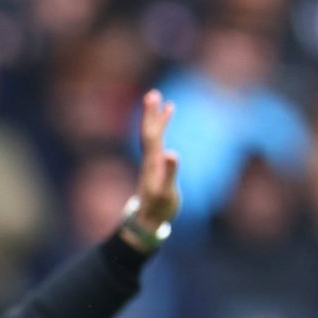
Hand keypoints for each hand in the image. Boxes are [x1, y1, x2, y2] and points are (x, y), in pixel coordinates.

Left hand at [129, 89, 180, 232]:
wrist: (146, 223)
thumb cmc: (158, 209)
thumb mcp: (166, 192)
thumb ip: (170, 173)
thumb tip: (172, 153)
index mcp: (152, 162)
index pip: (151, 135)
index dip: (152, 117)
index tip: (154, 99)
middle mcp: (149, 161)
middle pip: (148, 132)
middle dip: (151, 113)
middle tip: (152, 93)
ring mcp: (151, 165)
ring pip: (152, 139)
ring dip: (157, 121)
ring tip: (165, 105)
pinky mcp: (155, 170)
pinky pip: (157, 147)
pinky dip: (162, 136)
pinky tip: (165, 133)